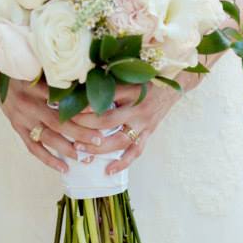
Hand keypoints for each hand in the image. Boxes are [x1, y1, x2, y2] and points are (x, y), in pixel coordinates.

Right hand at [0, 54, 106, 173]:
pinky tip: (63, 168)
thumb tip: (85, 80)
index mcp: (35, 86)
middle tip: (98, 140)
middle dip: (78, 133)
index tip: (98, 112)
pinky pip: (33, 147)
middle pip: (57, 122)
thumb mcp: (38, 67)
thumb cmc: (23, 68)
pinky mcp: (18, 129)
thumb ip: (57, 76)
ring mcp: (22, 119)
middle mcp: (28, 104)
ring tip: (84, 158)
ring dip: (66, 149)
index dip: (79, 106)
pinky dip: (48, 159)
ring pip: (46, 138)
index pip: (61, 99)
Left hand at [69, 69, 202, 175]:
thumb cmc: (146, 75)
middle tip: (68, 128)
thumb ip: (110, 78)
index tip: (69, 107)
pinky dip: (122, 163)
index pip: (105, 97)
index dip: (87, 104)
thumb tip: (82, 82)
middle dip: (86, 126)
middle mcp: (138, 108)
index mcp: (131, 89)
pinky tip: (108, 170)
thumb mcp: (129, 72)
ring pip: (119, 140)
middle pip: (108, 120)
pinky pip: (135, 151)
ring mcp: (144, 123)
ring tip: (80, 149)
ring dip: (98, 147)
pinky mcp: (148, 133)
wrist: (173, 84)